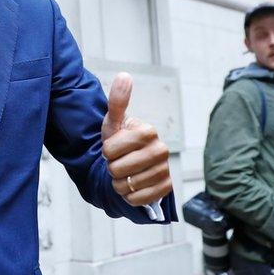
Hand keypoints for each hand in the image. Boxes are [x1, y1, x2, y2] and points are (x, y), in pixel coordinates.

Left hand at [101, 72, 171, 206]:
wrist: (132, 164)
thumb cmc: (120, 141)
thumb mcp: (113, 122)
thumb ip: (117, 101)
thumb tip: (124, 75)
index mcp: (148, 131)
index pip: (111, 150)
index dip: (106, 152)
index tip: (112, 148)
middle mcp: (161, 149)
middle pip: (118, 169)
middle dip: (112, 168)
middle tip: (118, 162)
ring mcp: (165, 169)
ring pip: (127, 186)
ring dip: (119, 184)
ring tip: (125, 174)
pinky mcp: (167, 188)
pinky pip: (139, 199)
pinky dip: (130, 197)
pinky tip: (133, 187)